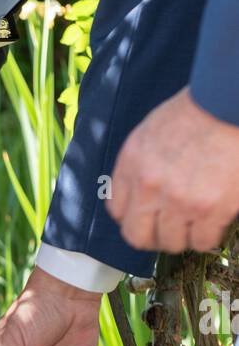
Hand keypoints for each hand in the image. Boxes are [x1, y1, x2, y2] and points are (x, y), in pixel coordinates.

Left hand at [109, 88, 238, 252]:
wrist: (229, 102)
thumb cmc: (196, 112)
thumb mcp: (150, 132)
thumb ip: (138, 165)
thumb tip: (137, 195)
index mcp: (131, 165)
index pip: (117, 211)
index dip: (133, 218)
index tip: (146, 218)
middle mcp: (149, 186)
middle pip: (138, 236)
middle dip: (153, 237)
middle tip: (169, 230)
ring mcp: (179, 200)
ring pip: (172, 243)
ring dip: (184, 237)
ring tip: (196, 222)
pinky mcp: (210, 209)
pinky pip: (203, 241)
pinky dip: (209, 236)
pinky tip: (214, 222)